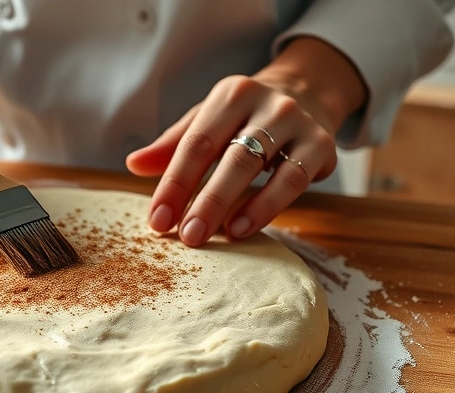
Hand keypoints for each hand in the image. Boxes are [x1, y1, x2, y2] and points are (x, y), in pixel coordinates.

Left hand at [127, 37, 365, 246]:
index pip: (195, 143)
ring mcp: (296, 123)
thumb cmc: (246, 117)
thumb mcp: (210, 120)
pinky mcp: (321, 146)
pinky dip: (267, 207)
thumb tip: (134, 164)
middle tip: (184, 236)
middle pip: (227, 156)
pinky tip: (242, 229)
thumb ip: (173, 145)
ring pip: (260, 167)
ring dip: (233, 205)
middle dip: (203, 200)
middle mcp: (265, 104)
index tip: (157, 220)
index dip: (174, 184)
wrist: (309, 94)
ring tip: (213, 237)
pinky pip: (293, 181)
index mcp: (230, 95)